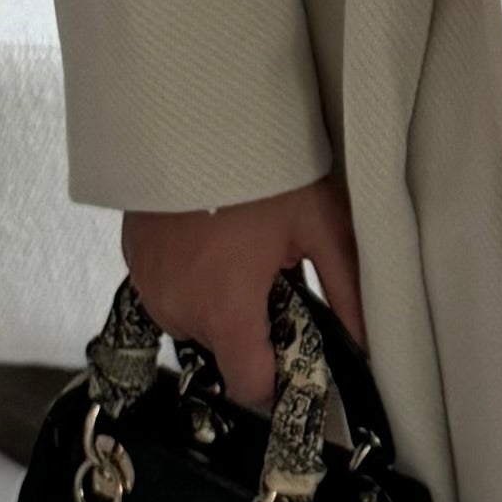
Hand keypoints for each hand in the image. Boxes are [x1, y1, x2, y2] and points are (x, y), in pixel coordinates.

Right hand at [122, 176, 366, 410]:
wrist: (192, 115)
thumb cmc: (259, 167)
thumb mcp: (319, 224)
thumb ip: (346, 289)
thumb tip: (369, 339)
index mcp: (226, 310)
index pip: (249, 387)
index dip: (277, 379)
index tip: (294, 354)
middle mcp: (180, 309)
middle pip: (224, 350)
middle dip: (251, 326)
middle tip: (273, 277)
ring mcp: (150, 286)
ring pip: (194, 322)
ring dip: (218, 303)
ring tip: (239, 253)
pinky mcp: (132, 261)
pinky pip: (168, 292)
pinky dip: (190, 279)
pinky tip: (211, 241)